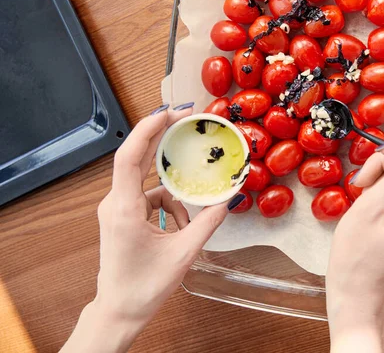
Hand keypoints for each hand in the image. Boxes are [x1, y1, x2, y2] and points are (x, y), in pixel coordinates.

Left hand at [61, 104, 245, 352]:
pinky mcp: (122, 215)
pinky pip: (149, 198)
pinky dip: (168, 207)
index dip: (148, 130)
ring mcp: (117, 209)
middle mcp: (115, 204)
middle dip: (161, 139)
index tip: (170, 113)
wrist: (119, 310)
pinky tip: (179, 228)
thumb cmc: (144, 287)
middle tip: (186, 121)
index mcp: (124, 210)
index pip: (130, 158)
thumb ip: (208, 223)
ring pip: (149, 184)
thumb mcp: (184, 254)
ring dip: (173, 195)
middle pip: (136, 159)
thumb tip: (228, 198)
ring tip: (186, 223)